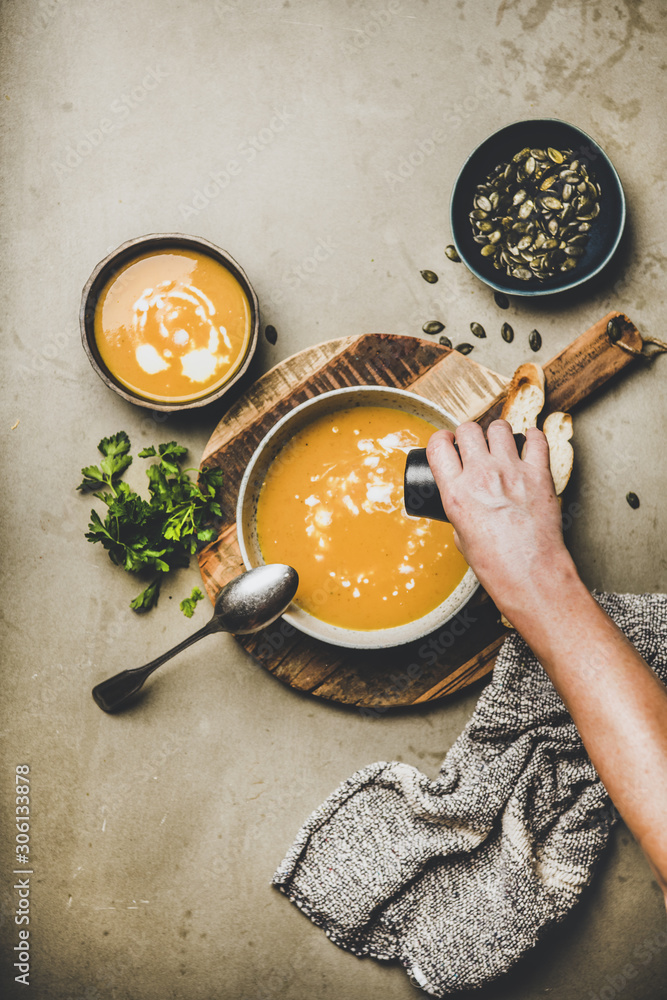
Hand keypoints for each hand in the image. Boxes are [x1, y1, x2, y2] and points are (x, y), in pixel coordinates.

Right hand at [426, 419, 572, 615]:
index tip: (446, 443)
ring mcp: (512, 472)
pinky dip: (533, 438)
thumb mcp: (462, 537)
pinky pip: (537, 440)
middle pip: (468, 429)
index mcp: (456, 493)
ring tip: (500, 444)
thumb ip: (461, 511)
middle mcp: (482, 476)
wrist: (530, 575)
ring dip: (497, 433)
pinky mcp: (539, 475)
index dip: (441, 440)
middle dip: (468, 434)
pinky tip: (530, 443)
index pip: (439, 445)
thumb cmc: (497, 565)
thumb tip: (466, 501)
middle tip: (473, 444)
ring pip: (500, 427)